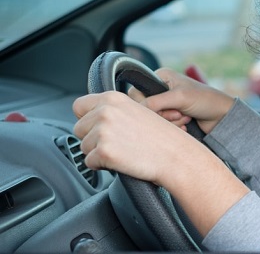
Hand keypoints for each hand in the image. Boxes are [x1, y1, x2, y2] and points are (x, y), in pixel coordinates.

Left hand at [72, 91, 248, 235]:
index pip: (79, 106)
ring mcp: (103, 131)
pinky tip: (122, 161)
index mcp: (113, 98)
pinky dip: (102, 166)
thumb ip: (114, 110)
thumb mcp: (138, 112)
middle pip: (78, 129)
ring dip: (98, 153)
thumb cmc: (162, 138)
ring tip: (123, 152)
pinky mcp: (103, 151)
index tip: (99, 127)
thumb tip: (92, 117)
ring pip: (83, 147)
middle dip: (92, 138)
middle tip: (117, 143)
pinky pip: (89, 163)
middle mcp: (105, 111)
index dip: (87, 118)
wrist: (177, 157)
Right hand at [128, 68, 234, 132]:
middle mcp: (161, 89)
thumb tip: (137, 110)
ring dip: (171, 122)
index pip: (136, 93)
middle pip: (145, 108)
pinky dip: (174, 127)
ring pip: (154, 119)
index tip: (165, 108)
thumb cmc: (206, 101)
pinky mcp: (172, 116)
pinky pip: (163, 126)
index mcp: (161, 77)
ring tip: (186, 118)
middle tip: (179, 114)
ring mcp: (166, 103)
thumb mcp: (179, 98)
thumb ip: (156, 102)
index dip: (147, 105)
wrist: (223, 117)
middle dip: (163, 115)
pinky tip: (186, 125)